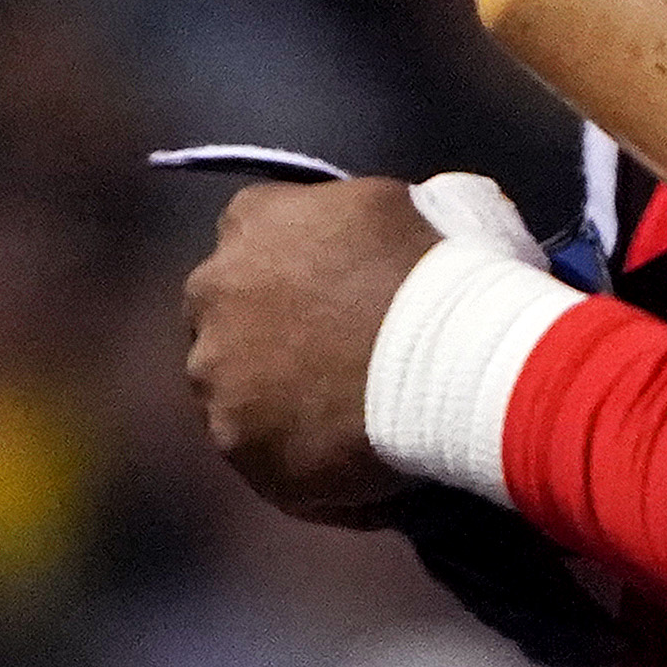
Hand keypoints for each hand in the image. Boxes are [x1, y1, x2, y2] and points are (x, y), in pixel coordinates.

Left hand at [181, 177, 435, 521]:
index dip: (298, 270)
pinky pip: (260, 452)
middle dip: (270, 332)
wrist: (454, 361)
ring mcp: (214, 372)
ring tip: (344, 420)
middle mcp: (212, 289)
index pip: (256, 238)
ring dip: (274, 398)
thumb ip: (366, 213)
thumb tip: (374, 231)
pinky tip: (348, 463)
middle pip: (230, 313)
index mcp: (252, 220)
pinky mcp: (233, 442)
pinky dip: (295, 459)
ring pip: (236, 386)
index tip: (338, 294)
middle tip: (336, 358)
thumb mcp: (417, 203)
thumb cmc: (444, 272)